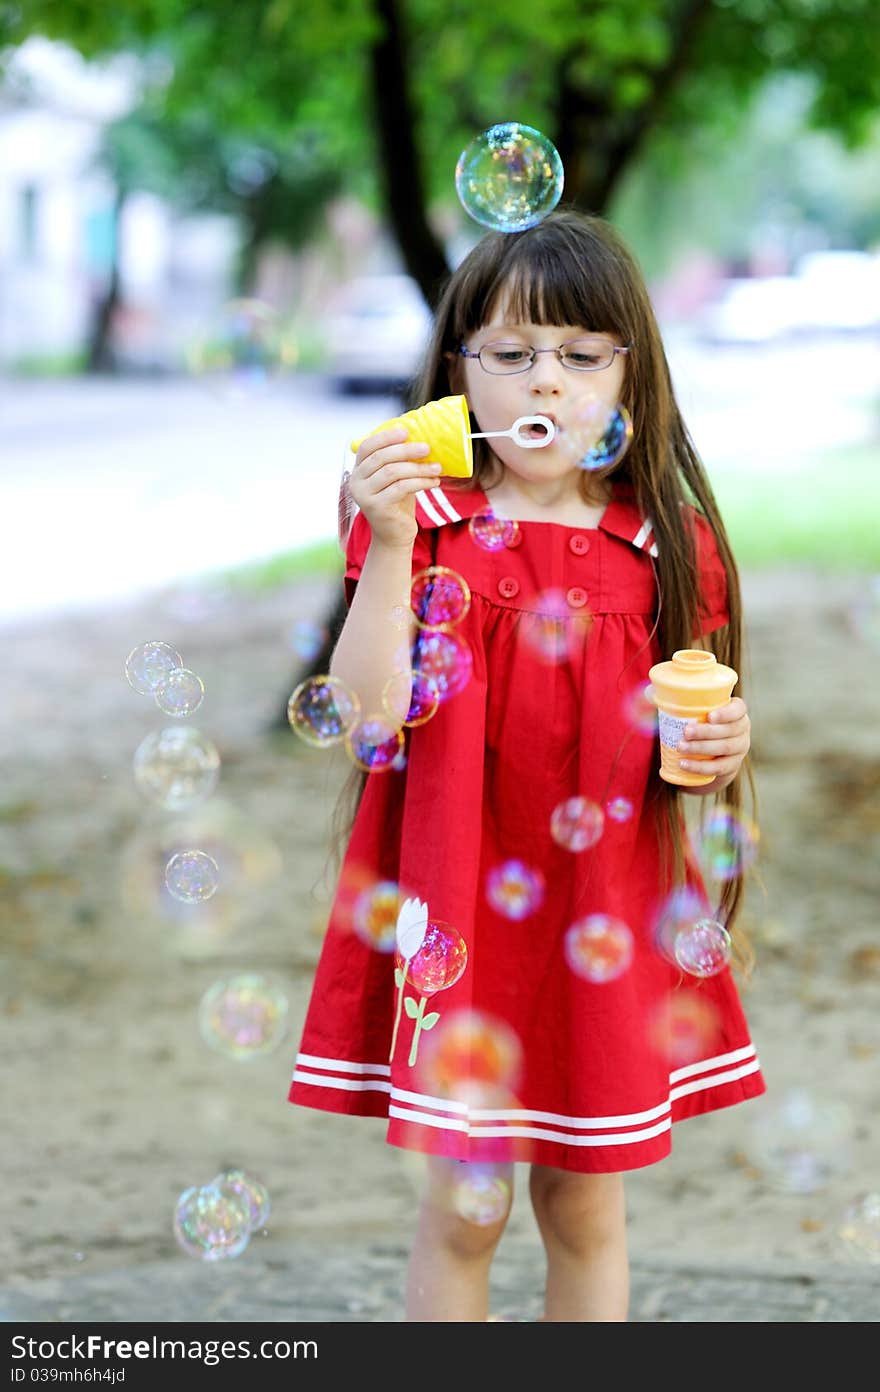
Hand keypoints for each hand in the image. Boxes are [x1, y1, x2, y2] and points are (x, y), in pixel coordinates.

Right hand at [349, 426, 441, 549]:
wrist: (394, 535)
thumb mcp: (395, 478)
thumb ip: (398, 461)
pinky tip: (434, 482)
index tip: (406, 432)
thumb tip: (420, 438)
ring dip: (418, 468)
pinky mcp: (377, 507)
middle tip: (427, 448)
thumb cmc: (397, 503)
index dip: (386, 437)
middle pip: (381, 457)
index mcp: (358, 471)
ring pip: (393, 472)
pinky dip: (420, 481)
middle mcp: (356, 482)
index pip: (367, 447)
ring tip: (437, 468)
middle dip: (406, 450)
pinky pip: (401, 487)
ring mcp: (364, 496)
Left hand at [678, 697, 750, 788]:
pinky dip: (700, 767)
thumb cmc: (700, 724)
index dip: (727, 712)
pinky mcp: (732, 766)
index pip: (739, 709)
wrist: (711, 755)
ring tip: (680, 747)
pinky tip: (684, 764)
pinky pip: (718, 768)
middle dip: (706, 732)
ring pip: (724, 748)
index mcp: (736, 712)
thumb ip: (673, 700)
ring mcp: (739, 749)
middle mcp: (742, 730)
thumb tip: (649, 692)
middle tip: (685, 732)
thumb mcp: (695, 711)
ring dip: (701, 748)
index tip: (709, 716)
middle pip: (729, 730)